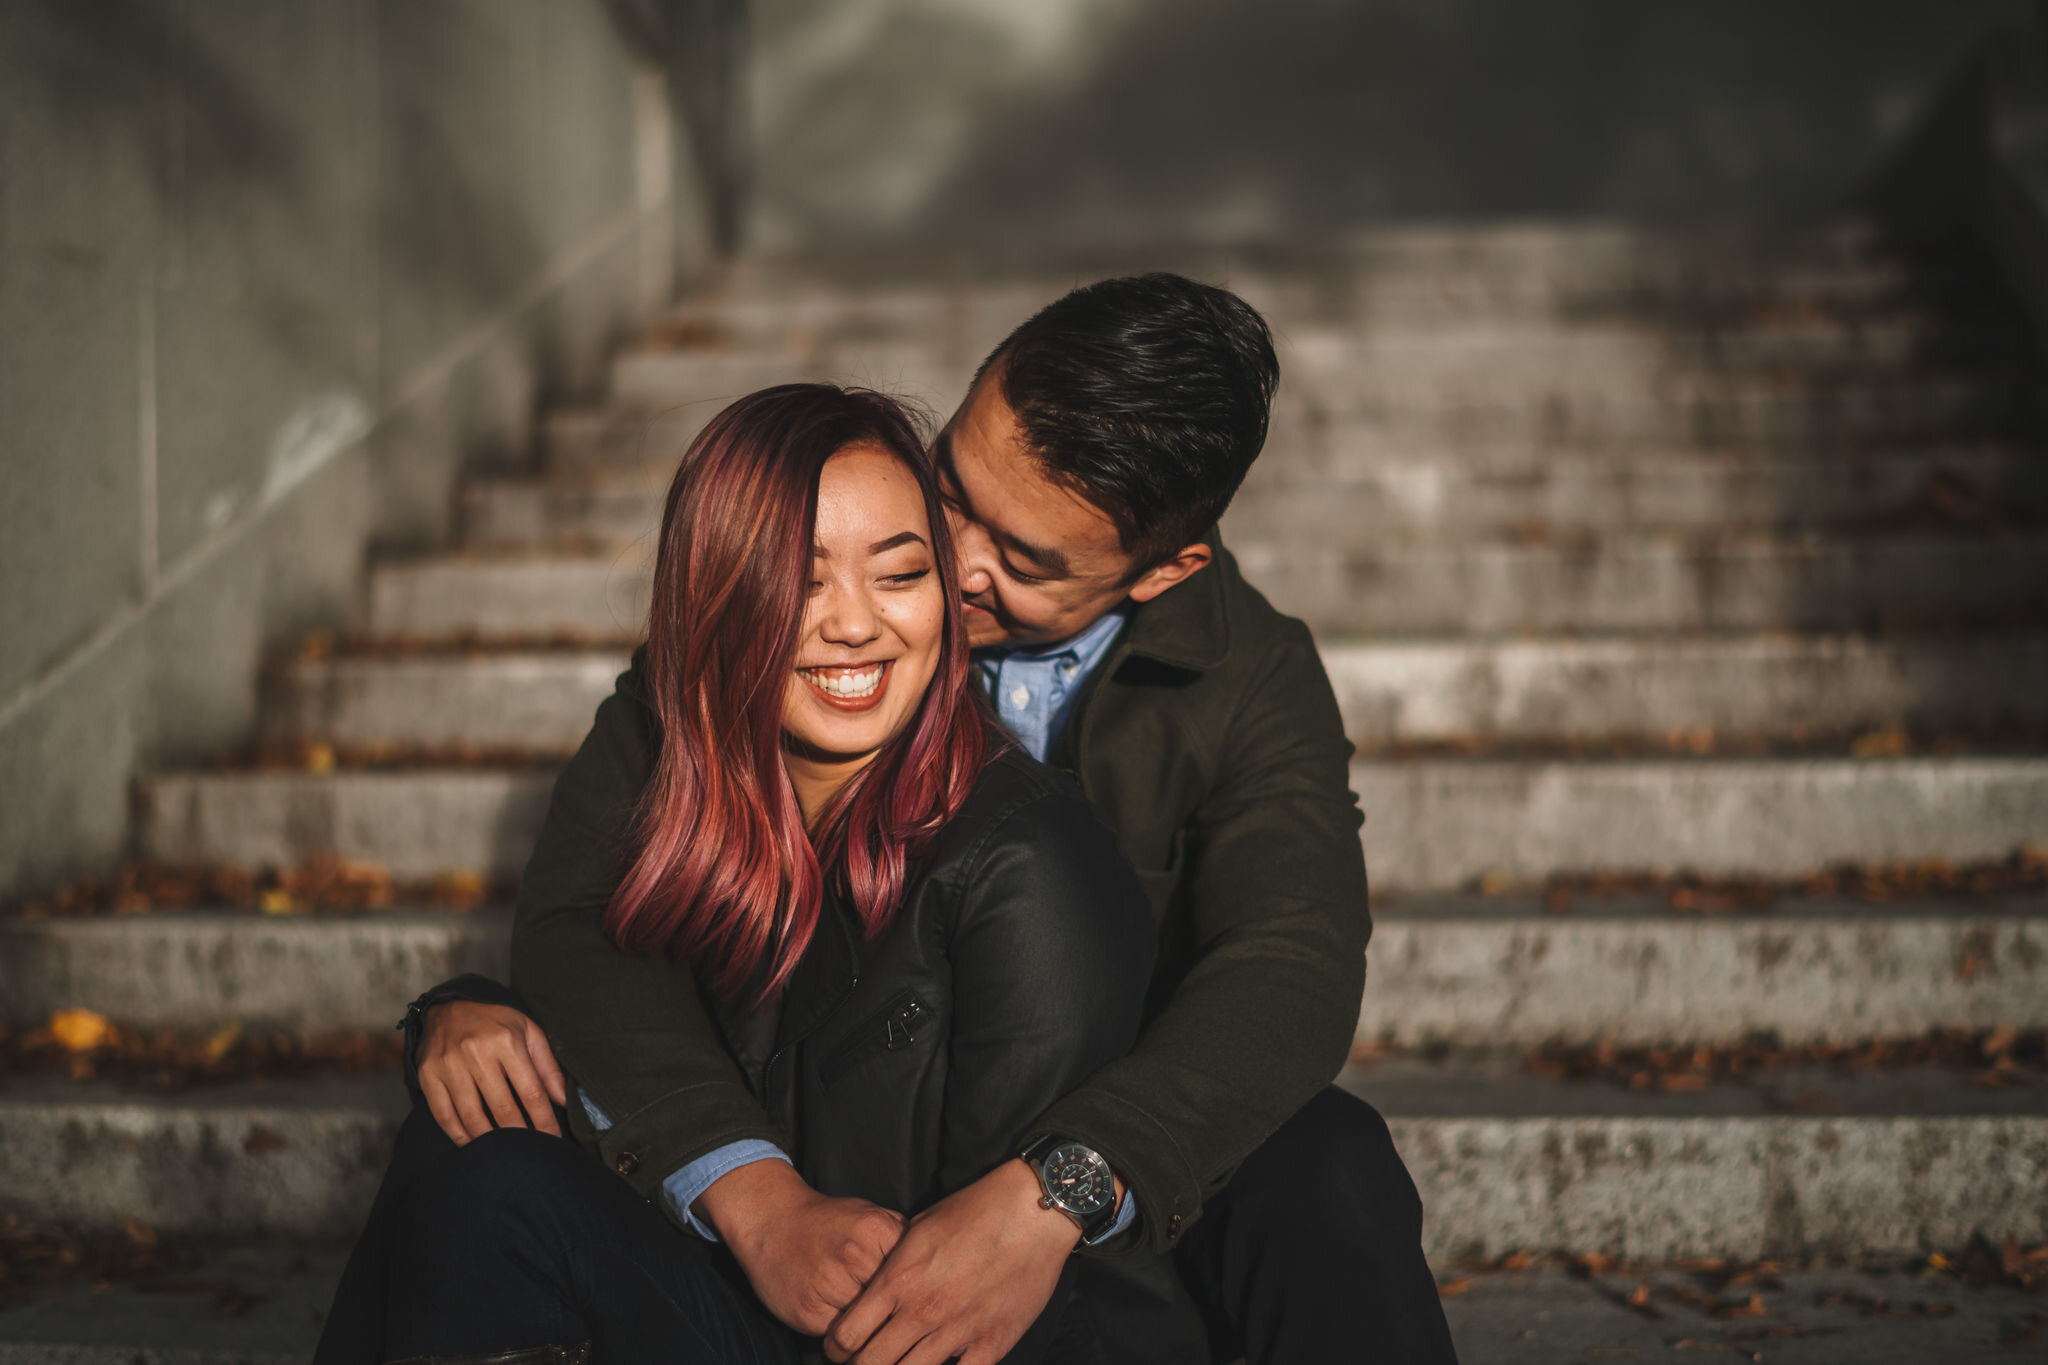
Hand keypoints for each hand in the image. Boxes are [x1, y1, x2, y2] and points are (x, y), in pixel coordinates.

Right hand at [417, 1000, 568, 1143]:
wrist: (446, 1009)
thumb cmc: (494, 1023)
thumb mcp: (527, 1031)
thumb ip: (548, 1066)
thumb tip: (563, 1100)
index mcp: (507, 1041)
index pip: (531, 1092)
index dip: (545, 1121)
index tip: (553, 1140)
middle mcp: (477, 1052)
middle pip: (503, 1108)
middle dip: (520, 1136)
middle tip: (531, 1152)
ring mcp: (449, 1065)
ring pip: (472, 1116)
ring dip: (490, 1141)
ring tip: (505, 1153)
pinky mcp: (428, 1076)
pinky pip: (444, 1115)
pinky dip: (459, 1135)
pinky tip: (473, 1144)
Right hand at [699, 1160, 907, 1335]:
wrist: (771, 1221)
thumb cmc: (827, 1222)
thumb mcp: (871, 1216)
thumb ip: (901, 1239)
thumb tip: (935, 1271)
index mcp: (877, 1230)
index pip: (915, 1274)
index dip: (917, 1289)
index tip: (920, 1298)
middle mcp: (854, 1256)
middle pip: (894, 1303)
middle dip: (895, 1311)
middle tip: (895, 1314)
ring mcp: (829, 1285)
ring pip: (869, 1325)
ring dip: (870, 1326)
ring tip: (862, 1311)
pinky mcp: (809, 1312)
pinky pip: (841, 1337)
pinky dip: (844, 1332)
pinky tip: (837, 1312)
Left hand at [824, 1160, 1079, 1364]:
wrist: (1030, 1212)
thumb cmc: (973, 1211)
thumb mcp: (918, 1228)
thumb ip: (894, 1265)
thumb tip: (876, 1287)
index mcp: (897, 1281)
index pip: (846, 1335)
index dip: (836, 1348)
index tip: (840, 1349)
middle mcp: (921, 1312)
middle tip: (866, 1362)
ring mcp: (957, 1331)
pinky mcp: (992, 1343)